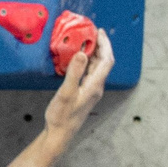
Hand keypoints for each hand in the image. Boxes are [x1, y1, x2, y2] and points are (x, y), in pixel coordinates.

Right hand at [43, 30, 115, 144]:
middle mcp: (96, 87)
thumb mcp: (66, 92)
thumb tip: (82, 53)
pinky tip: (78, 60)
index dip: (105, 44)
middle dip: (101, 46)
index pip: (107, 60)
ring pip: (97, 68)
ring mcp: (91, 90)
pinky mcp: (84, 93)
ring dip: (94, 54)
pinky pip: (89, 73)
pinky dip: (87, 63)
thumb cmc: (62, 116)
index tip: (99, 32)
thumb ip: (74, 72)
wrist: (60, 134)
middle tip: (92, 33)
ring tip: (86, 42)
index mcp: (95, 85)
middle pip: (104, 62)